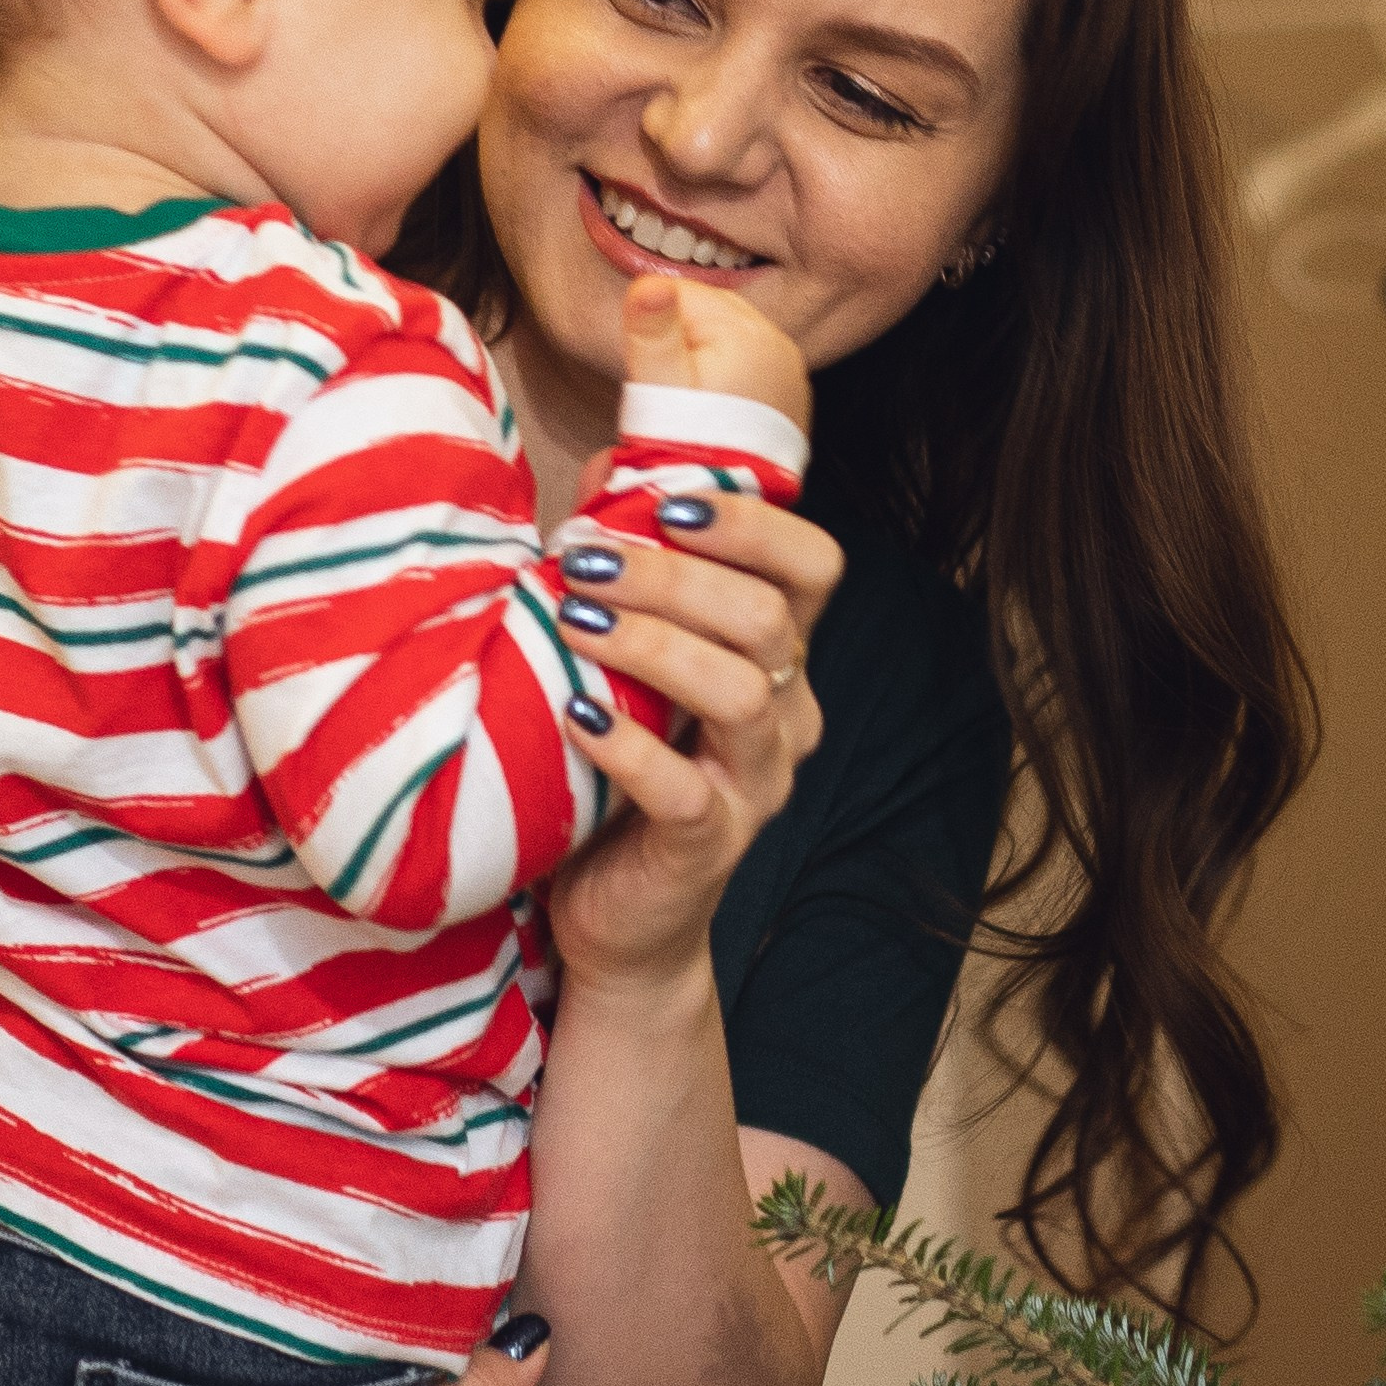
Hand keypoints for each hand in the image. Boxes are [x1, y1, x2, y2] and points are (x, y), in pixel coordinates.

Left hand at [549, 488, 840, 988]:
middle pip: (766, 619)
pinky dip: (624, 746)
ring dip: (652, 644)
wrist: (621, 917)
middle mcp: (787, 715)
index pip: (813, 566)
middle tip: (581, 556)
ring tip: (572, 620)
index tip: (666, 498)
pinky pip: (681, 790)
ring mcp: (755, 784)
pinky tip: (573, 715)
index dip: (753, 521)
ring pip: (739, 693)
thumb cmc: (619, 766)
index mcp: (780, 656)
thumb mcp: (631, 660)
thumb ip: (633, 569)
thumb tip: (607, 468)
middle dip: (671, 574)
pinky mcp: (709, 846)